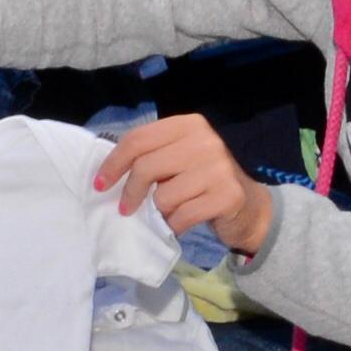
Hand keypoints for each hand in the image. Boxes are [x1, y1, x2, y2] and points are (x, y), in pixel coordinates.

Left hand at [97, 114, 275, 257]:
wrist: (250, 206)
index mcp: (189, 124)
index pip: (139, 139)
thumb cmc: (204, 181)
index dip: (114, 163)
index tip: (100, 184)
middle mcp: (205, 140)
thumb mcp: (179, 158)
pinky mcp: (227, 195)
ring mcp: (219, 168)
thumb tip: (109, 174)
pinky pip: (182, 216)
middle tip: (126, 209)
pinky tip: (180, 224)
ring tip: (170, 212)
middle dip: (131, 193)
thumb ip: (152, 157)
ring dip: (160, 212)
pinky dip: (174, 225)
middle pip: (146, 167)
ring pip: (163, 196)